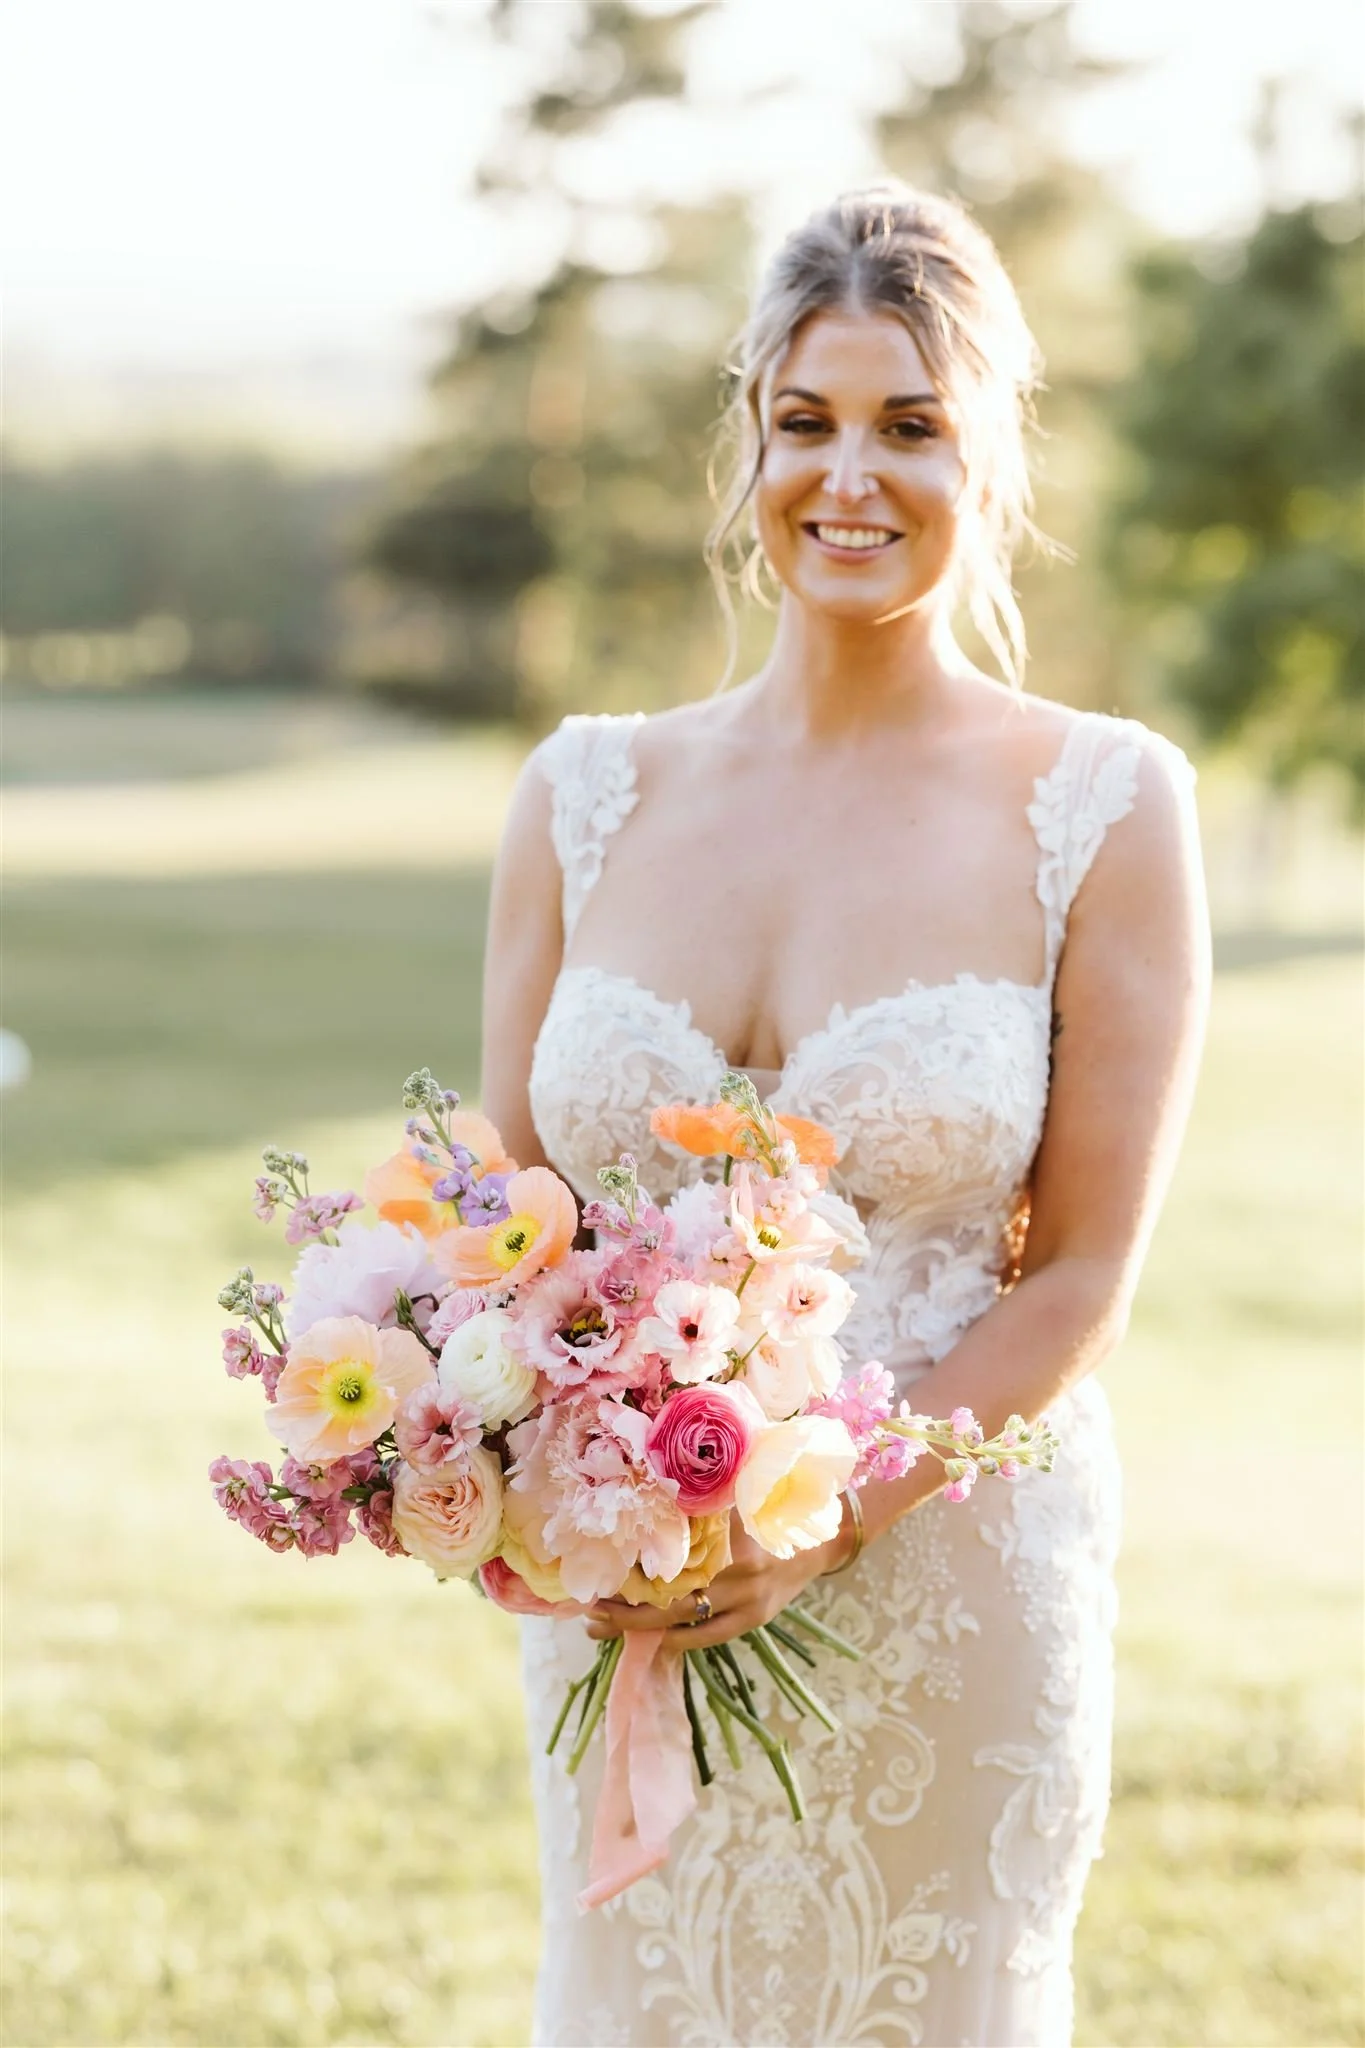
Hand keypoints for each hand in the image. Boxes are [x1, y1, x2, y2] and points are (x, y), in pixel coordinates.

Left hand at [584, 1500, 856, 1649]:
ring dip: (641, 1627)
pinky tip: (648, 1639)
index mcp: (733, 1535)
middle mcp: (741, 1572)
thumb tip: (648, 1492)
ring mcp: (749, 1601)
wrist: (825, 1536)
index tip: (599, 1569)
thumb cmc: (773, 1505)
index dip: (633, 1568)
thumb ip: (703, 1497)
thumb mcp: (740, 1492)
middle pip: (671, 1597)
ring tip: (602, 1627)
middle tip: (589, 1610)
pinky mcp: (755, 1620)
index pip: (673, 1557)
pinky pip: (708, 1636)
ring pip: (683, 1620)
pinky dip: (676, 1638)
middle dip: (625, 1608)